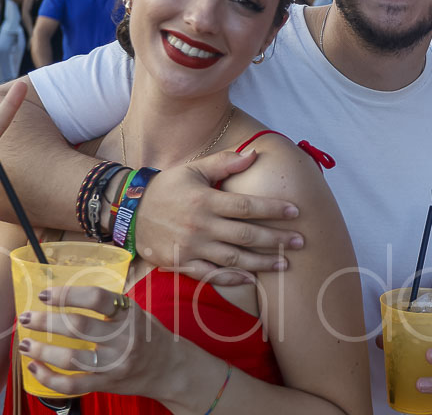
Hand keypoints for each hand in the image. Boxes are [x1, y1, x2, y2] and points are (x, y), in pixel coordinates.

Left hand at [18, 285, 170, 399]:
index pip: (96, 298)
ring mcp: (115, 364)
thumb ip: (110, 306)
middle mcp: (123, 338)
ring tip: (24, 343)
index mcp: (129, 314)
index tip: (45, 294)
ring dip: (42, 351)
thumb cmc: (148, 335)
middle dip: (46, 322)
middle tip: (26, 318)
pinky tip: (35, 368)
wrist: (170, 369)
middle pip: (78, 327)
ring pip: (71, 359)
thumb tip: (68, 295)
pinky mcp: (108, 384)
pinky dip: (49, 379)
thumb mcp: (137, 312)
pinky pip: (73, 385)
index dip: (67, 295)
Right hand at [133, 150, 303, 284]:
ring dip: (261, 263)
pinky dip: (232, 278)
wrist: (129, 211)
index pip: (247, 206)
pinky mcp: (182, 263)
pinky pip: (210, 275)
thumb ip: (224, 162)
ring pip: (233, 258)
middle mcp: (200, 225)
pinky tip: (251, 278)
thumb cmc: (167, 187)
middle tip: (301, 241)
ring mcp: (191, 247)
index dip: (273, 210)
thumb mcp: (193, 169)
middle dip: (276, 239)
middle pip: (246, 235)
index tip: (296, 212)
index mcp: (205, 200)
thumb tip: (253, 154)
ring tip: (285, 263)